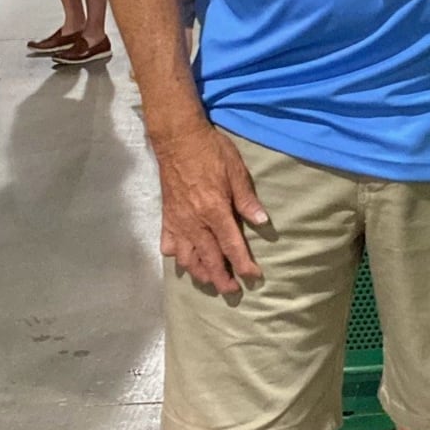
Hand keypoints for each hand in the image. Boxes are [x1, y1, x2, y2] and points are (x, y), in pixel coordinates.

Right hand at [152, 120, 270, 291]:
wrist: (177, 138)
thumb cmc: (211, 151)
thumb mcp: (236, 171)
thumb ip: (247, 200)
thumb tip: (262, 222)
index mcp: (215, 211)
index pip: (232, 246)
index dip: (243, 265)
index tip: (253, 278)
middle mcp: (195, 222)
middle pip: (208, 259)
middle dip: (221, 279)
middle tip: (231, 291)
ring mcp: (178, 221)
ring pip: (186, 257)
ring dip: (198, 272)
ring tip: (209, 280)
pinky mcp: (167, 216)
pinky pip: (169, 244)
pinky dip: (176, 255)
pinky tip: (183, 259)